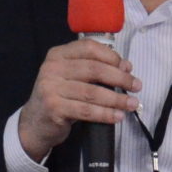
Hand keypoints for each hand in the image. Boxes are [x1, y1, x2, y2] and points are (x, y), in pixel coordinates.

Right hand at [16, 40, 140, 161]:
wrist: (35, 122)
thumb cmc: (59, 97)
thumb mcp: (70, 76)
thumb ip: (92, 68)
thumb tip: (125, 67)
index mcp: (58, 54)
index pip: (89, 48)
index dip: (112, 56)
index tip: (127, 67)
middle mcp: (52, 68)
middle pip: (94, 69)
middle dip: (120, 78)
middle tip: (136, 86)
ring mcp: (51, 88)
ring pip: (92, 92)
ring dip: (116, 99)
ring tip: (132, 104)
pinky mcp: (54, 108)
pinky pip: (86, 111)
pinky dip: (105, 114)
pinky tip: (117, 116)